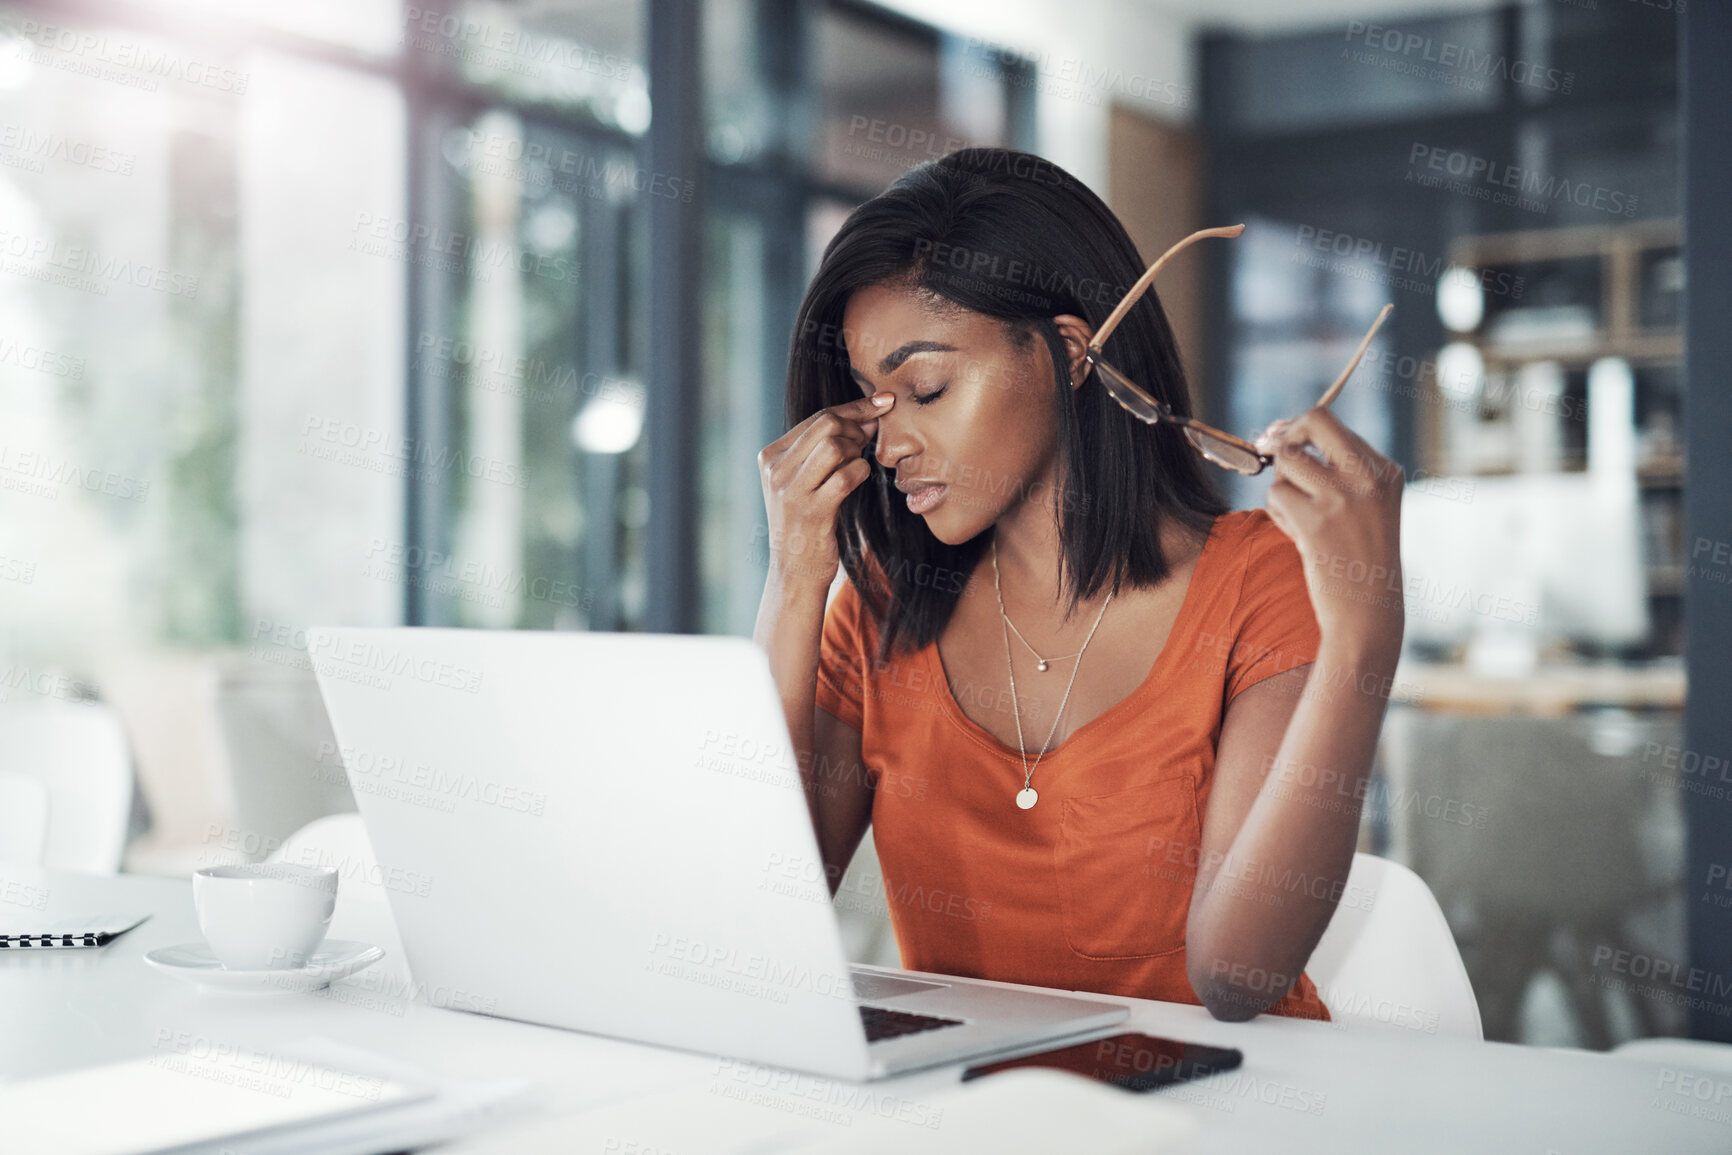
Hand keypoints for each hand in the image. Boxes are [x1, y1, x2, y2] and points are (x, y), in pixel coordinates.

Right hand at [757, 393, 893, 591]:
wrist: (795, 572)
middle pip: (827, 424)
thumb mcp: (803, 481)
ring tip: (860, 464)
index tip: (884, 401)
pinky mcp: (811, 511)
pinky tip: (860, 480)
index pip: (816, 417)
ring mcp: (790, 490)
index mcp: (770, 457)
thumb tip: (866, 416)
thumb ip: (822, 449)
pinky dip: (861, 472)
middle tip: (872, 438)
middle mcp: (775, 470)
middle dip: (858, 426)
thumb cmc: (807, 523)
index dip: (855, 407)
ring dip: (859, 452)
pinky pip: (847, 475)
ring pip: (836, 446)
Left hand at [1257, 407, 1403, 660]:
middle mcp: (1369, 477)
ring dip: (1281, 486)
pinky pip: (1275, 494)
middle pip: (1314, 420)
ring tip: (1299, 517)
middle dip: (1284, 434)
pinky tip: (1298, 535)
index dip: (1299, 429)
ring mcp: (1343, 497)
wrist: (1368, 613)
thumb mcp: (1364, 508)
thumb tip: (1280, 436)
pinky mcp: (1316, 521)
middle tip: (1268, 452)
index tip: (1281, 441)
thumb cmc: (1359, 561)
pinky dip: (1277, 513)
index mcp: (1386, 471)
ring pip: (1288, 461)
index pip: (1333, 425)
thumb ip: (1335, 471)